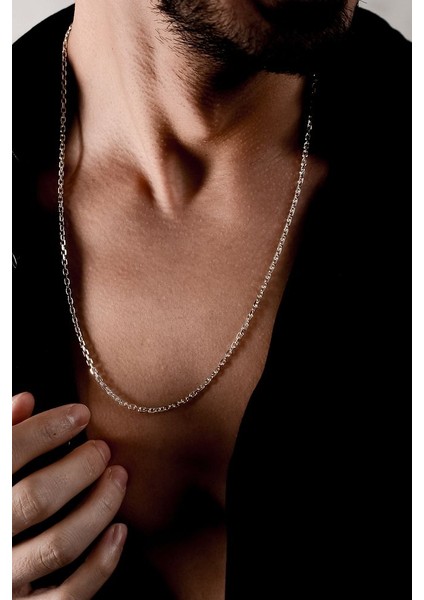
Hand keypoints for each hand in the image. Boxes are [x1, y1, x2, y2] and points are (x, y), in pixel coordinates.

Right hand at [12, 392, 127, 598]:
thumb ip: (2, 437)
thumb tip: (26, 400)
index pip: (7, 455)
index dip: (46, 430)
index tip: (81, 414)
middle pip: (36, 500)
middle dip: (78, 469)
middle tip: (103, 450)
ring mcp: (6, 579)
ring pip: (59, 545)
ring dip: (98, 507)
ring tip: (119, 478)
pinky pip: (69, 595)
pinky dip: (100, 564)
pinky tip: (120, 531)